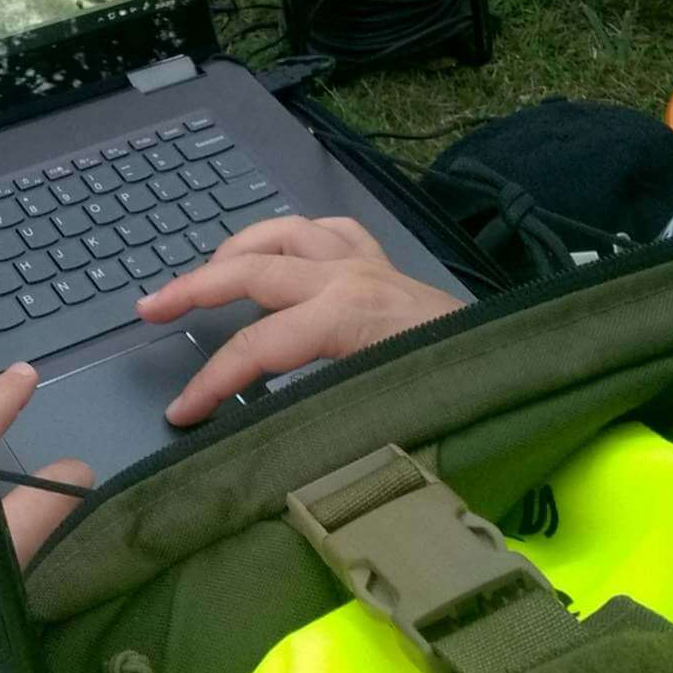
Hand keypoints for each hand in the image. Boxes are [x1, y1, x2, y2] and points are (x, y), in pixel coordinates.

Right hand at [139, 215, 463, 425]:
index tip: (180, 413)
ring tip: (205, 271)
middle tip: (149, 308)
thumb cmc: (459, 390)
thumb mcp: (383, 414)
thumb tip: (256, 442)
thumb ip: (315, 418)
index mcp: (346, 314)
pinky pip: (328, 231)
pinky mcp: (385, 262)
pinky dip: (295, 236)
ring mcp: (367, 261)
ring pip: (284, 233)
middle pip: (251, 271)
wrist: (523, 363)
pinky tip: (280, 251)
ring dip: (238, 247)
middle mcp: (349, 275)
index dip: (210, 382)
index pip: (255, 348)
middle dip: (193, 289)